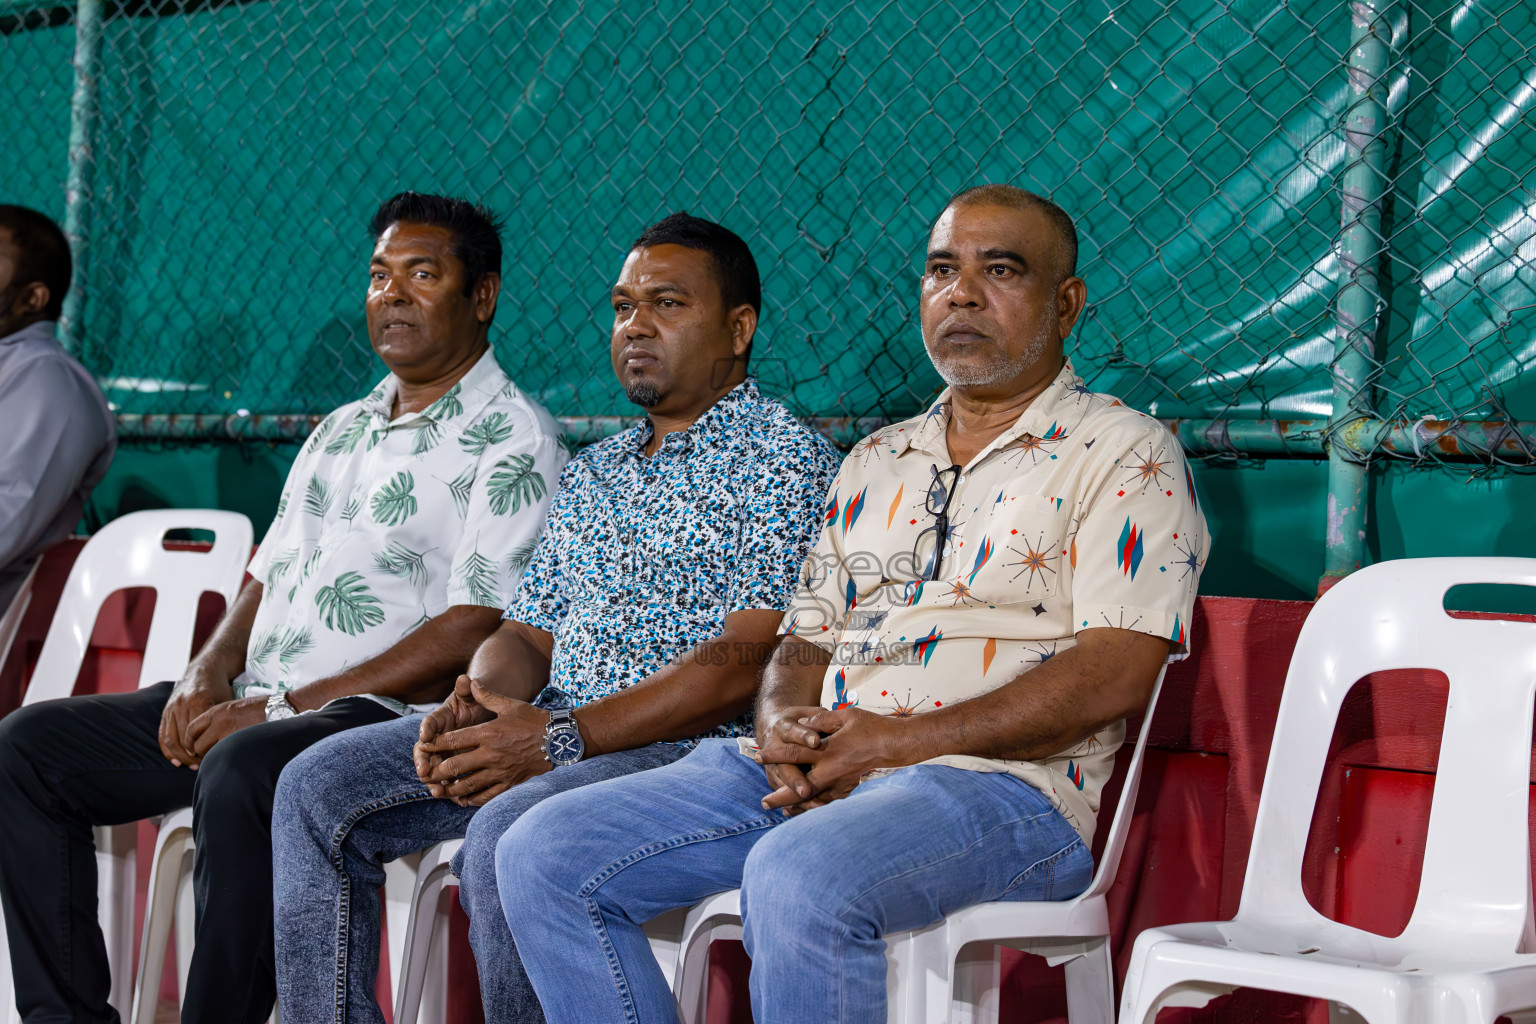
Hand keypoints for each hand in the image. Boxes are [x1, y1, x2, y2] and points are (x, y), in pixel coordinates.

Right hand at [158, 668, 233, 767]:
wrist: (205, 668)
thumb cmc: (220, 688)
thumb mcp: (226, 701)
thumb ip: (223, 721)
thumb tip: (228, 744)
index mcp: (200, 701)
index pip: (197, 734)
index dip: (201, 750)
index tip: (208, 761)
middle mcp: (183, 704)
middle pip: (182, 739)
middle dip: (190, 756)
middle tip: (198, 767)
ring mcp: (172, 707)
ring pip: (170, 738)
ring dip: (178, 755)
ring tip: (188, 765)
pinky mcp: (166, 710)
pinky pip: (162, 733)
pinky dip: (166, 749)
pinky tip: (174, 760)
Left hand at [183, 695, 267, 763]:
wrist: (280, 709)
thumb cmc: (260, 709)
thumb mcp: (233, 708)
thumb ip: (217, 720)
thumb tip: (206, 737)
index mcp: (217, 711)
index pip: (192, 729)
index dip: (190, 741)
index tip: (193, 747)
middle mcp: (219, 722)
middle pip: (197, 745)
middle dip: (199, 753)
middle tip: (205, 757)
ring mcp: (229, 733)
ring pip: (208, 754)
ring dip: (211, 758)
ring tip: (219, 759)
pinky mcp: (239, 743)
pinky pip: (223, 756)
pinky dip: (223, 760)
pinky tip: (230, 759)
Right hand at [415, 675, 494, 789]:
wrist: (482, 716)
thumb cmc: (475, 704)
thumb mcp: (471, 696)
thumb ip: (466, 689)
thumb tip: (464, 678)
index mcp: (439, 721)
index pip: (428, 725)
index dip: (426, 731)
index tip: (425, 738)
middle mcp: (436, 739)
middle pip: (424, 753)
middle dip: (423, 763)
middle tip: (424, 772)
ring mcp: (442, 755)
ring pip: (433, 770)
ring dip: (434, 782)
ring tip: (438, 792)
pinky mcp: (451, 766)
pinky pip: (448, 780)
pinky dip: (451, 791)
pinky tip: (457, 801)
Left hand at [415, 680, 551, 805]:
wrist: (558, 740)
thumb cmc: (534, 720)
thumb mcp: (510, 705)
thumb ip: (487, 695)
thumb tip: (470, 681)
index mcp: (489, 733)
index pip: (454, 740)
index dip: (435, 743)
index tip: (423, 745)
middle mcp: (491, 754)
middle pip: (455, 766)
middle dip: (437, 770)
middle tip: (426, 772)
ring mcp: (500, 771)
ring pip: (468, 784)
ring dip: (450, 788)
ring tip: (440, 789)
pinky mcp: (509, 783)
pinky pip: (486, 796)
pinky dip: (472, 800)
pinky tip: (463, 800)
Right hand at [749, 704, 830, 811]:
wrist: (772, 725)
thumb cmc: (798, 720)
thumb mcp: (808, 713)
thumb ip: (820, 718)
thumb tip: (832, 721)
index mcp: (783, 727)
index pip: (793, 732)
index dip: (804, 736)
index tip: (816, 742)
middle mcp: (774, 747)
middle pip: (783, 764)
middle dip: (795, 780)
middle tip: (806, 791)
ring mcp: (772, 765)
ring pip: (782, 783)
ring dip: (794, 797)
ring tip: (811, 808)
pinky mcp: (774, 777)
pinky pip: (783, 792)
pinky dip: (795, 804)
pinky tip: (809, 813)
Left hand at [759, 707, 901, 813]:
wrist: (895, 745)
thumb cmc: (872, 727)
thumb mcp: (846, 715)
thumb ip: (822, 720)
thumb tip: (805, 724)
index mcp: (828, 751)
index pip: (794, 754)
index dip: (774, 756)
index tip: (757, 757)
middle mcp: (832, 771)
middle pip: (800, 788)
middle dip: (781, 796)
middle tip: (764, 802)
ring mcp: (842, 783)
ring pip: (814, 800)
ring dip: (796, 805)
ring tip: (781, 809)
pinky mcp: (850, 788)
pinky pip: (829, 802)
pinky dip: (815, 807)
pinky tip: (806, 810)